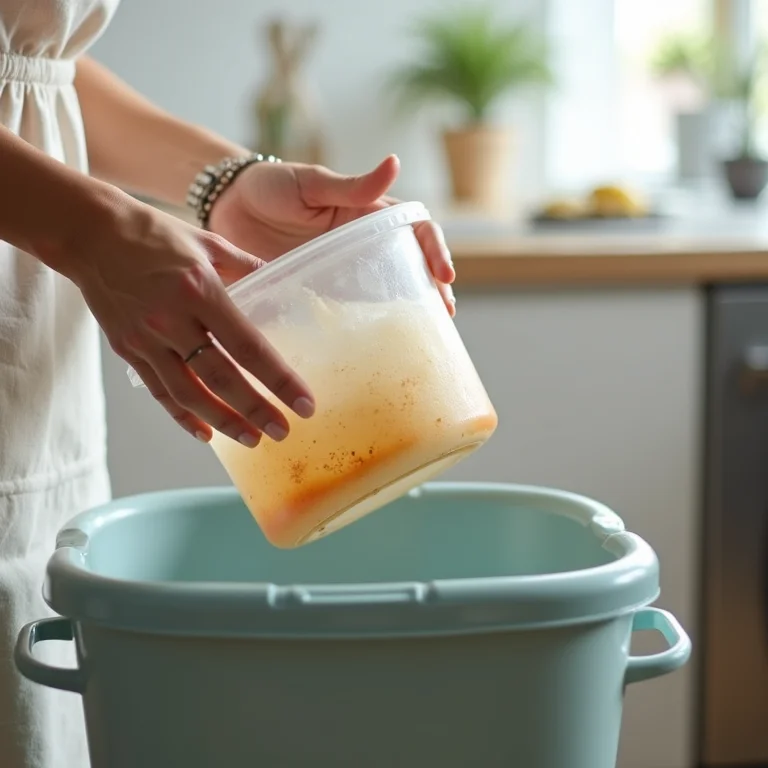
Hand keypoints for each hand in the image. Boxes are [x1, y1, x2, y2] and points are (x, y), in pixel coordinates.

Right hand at [68, 198, 314, 444]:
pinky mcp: (128, 350)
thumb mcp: (208, 241)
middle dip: (255, 410)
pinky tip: (206, 434)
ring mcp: (147, 339)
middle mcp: (172, 320)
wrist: (90, 234)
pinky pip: (160, 392)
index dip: (279, 380)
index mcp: (200, 291)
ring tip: (251, 439)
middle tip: (282, 432)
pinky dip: (183, 416)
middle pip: (221, 378)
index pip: (248, 346)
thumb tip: (276, 277)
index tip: (303, 404)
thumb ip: (245, 265)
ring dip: (223, 421)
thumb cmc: (154, 234)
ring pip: (189, 394)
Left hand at [208, 155, 456, 314]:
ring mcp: (345, 271)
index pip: (415, 229)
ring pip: (390, 291)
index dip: (435, 250)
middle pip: (412, 265)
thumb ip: (350, 186)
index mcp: (367, 213)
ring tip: (427, 333)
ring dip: (411, 309)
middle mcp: (364, 244)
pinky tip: (380, 344)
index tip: (444, 276)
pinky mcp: (323, 292)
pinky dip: (371, 325)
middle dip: (434, 288)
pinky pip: (353, 310)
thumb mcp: (310, 183)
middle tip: (444, 313)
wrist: (226, 210)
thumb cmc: (269, 187)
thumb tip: (395, 163)